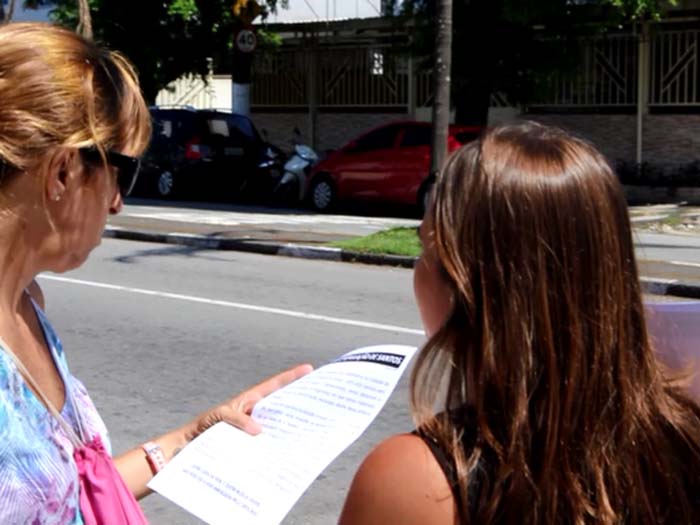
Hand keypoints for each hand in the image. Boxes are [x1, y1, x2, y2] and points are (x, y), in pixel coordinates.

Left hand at [185, 363, 312, 440]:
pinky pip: (267, 446)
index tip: (309, 368)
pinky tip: (285, 456)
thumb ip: (238, 420)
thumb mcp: (219, 416)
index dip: (291, 377)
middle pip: (280, 406)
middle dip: (298, 404)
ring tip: (307, 432)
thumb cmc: (202, 427)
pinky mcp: (251, 447)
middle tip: (318, 403)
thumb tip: (259, 431)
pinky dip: (275, 450)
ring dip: (289, 430)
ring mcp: (254, 431)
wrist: (187, 450)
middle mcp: (254, 414)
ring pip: (276, 428)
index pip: (273, 385)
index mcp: (249, 400)